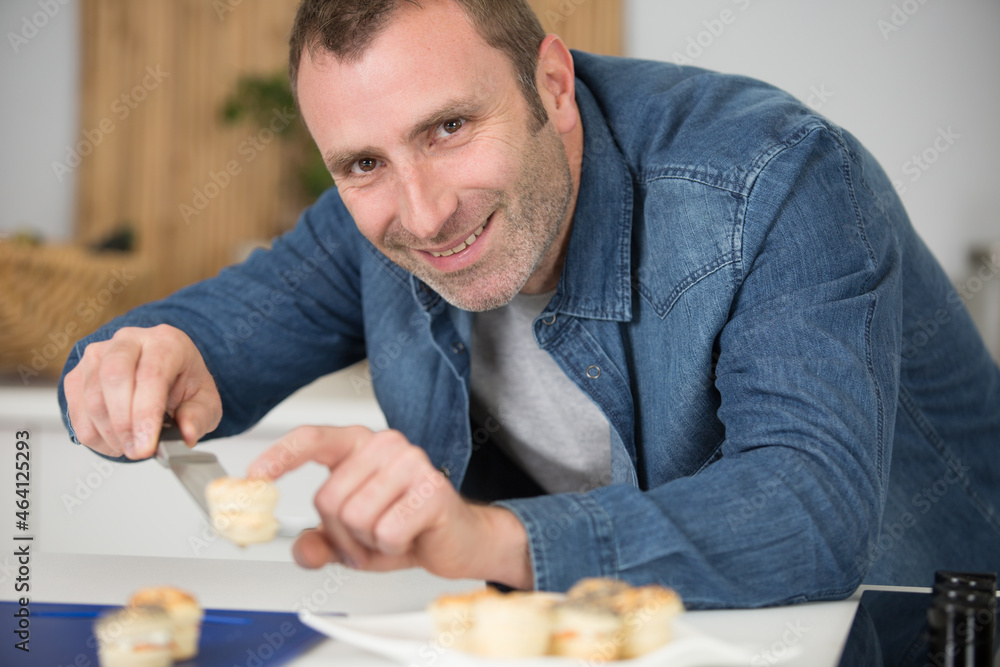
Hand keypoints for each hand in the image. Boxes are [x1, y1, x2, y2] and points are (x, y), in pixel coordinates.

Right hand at [63, 325, 221, 459]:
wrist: (163, 373)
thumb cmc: (183, 384)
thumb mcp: (205, 401)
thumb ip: (199, 417)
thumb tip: (187, 434)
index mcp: (166, 342)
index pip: (151, 374)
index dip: (146, 414)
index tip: (146, 446)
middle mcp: (129, 340)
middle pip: (114, 377)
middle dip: (123, 424)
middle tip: (137, 451)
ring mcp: (98, 354)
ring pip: (92, 396)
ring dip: (109, 433)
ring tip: (131, 447)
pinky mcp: (78, 373)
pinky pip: (76, 409)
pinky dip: (94, 435)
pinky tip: (115, 442)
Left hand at [248, 426, 532, 588]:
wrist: (459, 540)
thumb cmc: (407, 529)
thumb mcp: (352, 541)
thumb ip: (320, 543)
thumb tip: (300, 548)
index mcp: (359, 446)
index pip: (312, 438)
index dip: (280, 456)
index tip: (255, 476)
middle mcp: (384, 444)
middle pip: (328, 499)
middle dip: (343, 535)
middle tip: (371, 536)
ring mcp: (410, 462)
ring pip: (354, 518)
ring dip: (369, 543)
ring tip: (393, 533)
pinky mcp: (430, 488)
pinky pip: (385, 531)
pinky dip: (392, 547)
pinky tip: (411, 536)